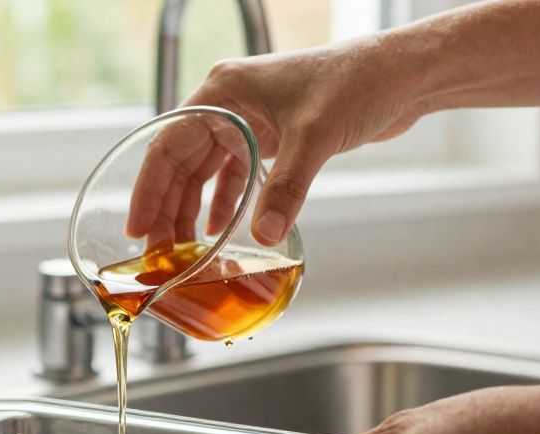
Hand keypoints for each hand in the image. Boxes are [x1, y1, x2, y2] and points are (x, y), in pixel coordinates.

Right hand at [127, 36, 429, 246]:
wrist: (402, 74)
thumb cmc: (358, 82)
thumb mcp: (315, 137)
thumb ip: (287, 189)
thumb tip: (265, 236)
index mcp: (222, 92)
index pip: (167, 146)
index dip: (149, 190)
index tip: (137, 228)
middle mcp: (227, 105)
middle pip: (180, 165)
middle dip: (167, 210)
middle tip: (157, 254)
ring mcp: (248, 121)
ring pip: (204, 173)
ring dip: (192, 211)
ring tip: (181, 250)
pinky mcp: (270, 138)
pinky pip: (233, 176)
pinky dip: (223, 204)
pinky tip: (216, 231)